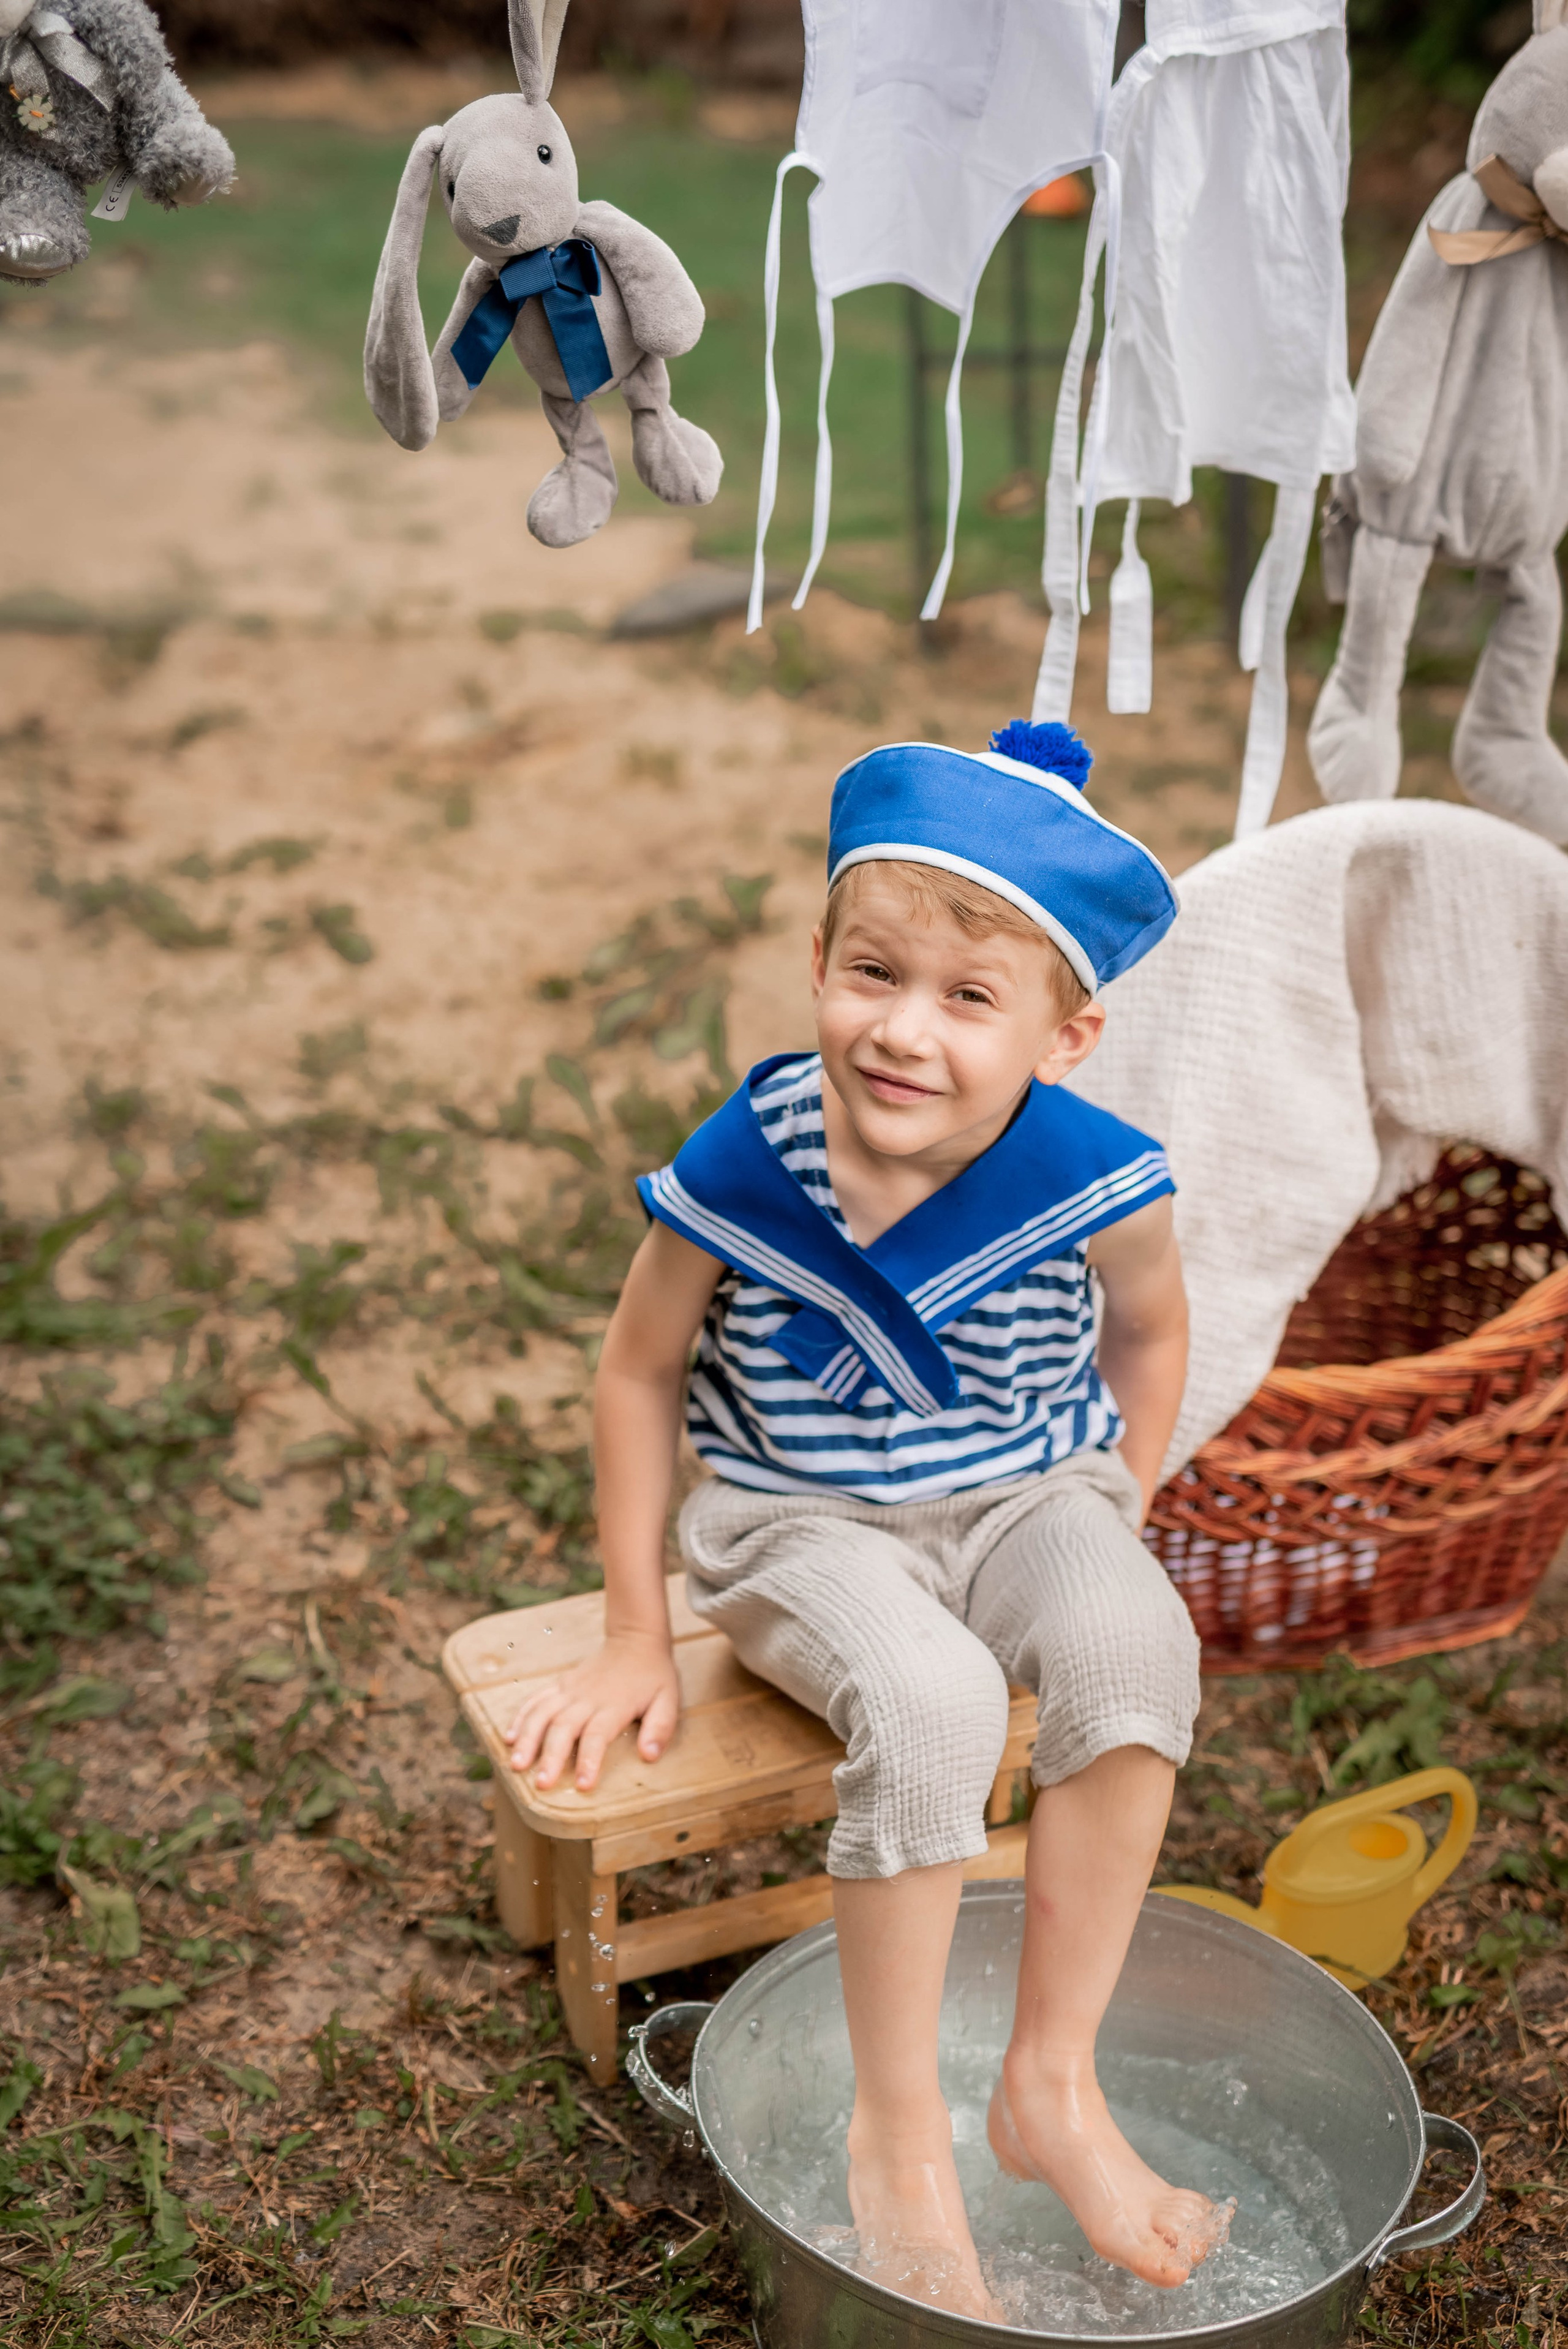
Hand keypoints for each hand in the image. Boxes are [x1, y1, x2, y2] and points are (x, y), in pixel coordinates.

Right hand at [505, 1632, 680, 1792]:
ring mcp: (571, 1690)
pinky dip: (521, 1717)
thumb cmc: (653, 1676)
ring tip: (517, 1764)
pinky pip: (536, 1699)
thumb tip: (649, 1756)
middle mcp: (587, 1698)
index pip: (598, 1735)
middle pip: (564, 1727)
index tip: (583, 1785)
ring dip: (528, 1738)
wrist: (635, 1639)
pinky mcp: (561, 1684)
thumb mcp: (668, 1700)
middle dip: (551, 1756)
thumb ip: (660, 1727)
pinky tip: (509, 1737)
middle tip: (541, 1783)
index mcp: (615, 1705)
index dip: (590, 1760)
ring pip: (543, 1713)